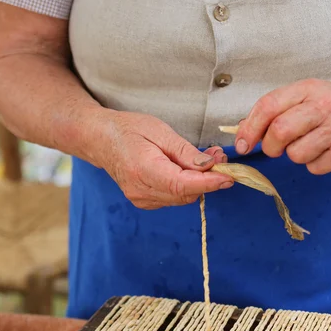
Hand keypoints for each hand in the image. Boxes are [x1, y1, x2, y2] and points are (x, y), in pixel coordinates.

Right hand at [94, 111, 232, 208]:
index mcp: (143, 170)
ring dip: (199, 182)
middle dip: (208, 179)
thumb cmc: (128, 129)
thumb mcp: (159, 131)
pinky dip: (187, 185)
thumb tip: (210, 165)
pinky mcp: (145, 201)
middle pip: (186, 193)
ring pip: (182, 197)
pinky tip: (190, 169)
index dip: (209, 182)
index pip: (183, 184)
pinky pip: (174, 197)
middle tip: (220, 157)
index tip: (229, 176)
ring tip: (207, 159)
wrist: (101, 140)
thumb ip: (185, 152)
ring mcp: (142, 199)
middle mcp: (141, 191)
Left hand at [235, 78, 330, 173]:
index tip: (242, 145)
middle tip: (277, 147)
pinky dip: (313, 164)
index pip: (269, 106)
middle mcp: (323, 106)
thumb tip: (242, 132)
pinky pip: (315, 168)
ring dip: (295, 155)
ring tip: (309, 144)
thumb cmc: (330, 105)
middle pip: (280, 132)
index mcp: (306, 89)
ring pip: (296, 154)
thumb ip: (273, 111)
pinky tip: (324, 151)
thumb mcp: (302, 97)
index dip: (250, 129)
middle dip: (271, 146)